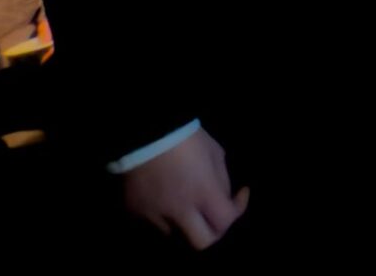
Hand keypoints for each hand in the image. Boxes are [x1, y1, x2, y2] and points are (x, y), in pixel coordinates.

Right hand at [121, 128, 249, 250]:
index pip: (225, 222)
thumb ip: (221, 181)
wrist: (145, 131)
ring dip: (188, 227)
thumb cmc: (185, 137)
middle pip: (201, 244)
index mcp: (201, 192)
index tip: (241, 193)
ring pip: (176, 237)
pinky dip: (166, 221)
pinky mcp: (134, 213)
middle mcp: (178, 210)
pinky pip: (154, 227)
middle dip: (214, 232)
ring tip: (191, 207)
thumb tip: (224, 198)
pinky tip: (168, 202)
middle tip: (217, 216)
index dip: (238, 210)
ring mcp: (153, 215)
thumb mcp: (214, 153)